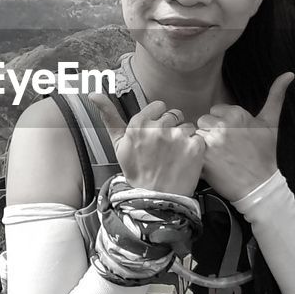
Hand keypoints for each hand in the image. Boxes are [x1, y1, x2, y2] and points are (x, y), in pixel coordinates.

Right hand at [89, 96, 204, 196]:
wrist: (155, 199)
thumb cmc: (137, 172)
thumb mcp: (118, 144)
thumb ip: (109, 116)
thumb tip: (94, 94)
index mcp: (139, 124)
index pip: (159, 106)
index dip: (158, 120)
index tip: (156, 135)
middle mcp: (158, 127)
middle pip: (174, 115)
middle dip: (171, 128)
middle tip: (165, 149)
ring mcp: (178, 136)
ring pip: (187, 126)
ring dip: (184, 138)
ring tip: (175, 156)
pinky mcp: (195, 146)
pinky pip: (199, 138)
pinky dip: (196, 148)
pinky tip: (186, 160)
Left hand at [195, 73, 292, 200]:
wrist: (260, 186)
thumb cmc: (265, 154)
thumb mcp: (271, 123)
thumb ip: (276, 96)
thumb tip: (289, 73)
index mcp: (236, 113)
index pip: (216, 111)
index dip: (223, 124)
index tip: (234, 138)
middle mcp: (222, 124)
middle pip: (204, 121)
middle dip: (212, 133)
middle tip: (226, 149)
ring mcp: (211, 141)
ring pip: (197, 134)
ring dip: (203, 144)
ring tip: (218, 157)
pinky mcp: (202, 157)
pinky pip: (191, 148)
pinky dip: (198, 157)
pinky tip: (211, 164)